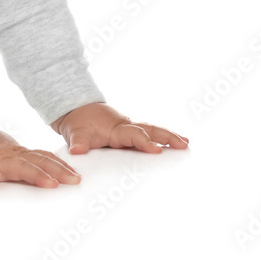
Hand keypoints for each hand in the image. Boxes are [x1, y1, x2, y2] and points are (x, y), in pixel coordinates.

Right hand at [0, 130, 81, 190]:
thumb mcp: (9, 154)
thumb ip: (26, 161)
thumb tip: (49, 172)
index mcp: (19, 154)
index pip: (44, 157)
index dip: (61, 165)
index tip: (77, 175)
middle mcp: (11, 156)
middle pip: (38, 162)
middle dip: (58, 171)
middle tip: (74, 181)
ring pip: (17, 167)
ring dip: (35, 175)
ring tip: (49, 184)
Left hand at [50, 102, 189, 154]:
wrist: (76, 109)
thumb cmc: (78, 123)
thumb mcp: (74, 132)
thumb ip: (78, 142)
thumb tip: (77, 150)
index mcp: (115, 129)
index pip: (133, 135)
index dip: (145, 142)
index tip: (157, 149)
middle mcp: (125, 127)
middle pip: (150, 130)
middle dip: (167, 137)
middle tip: (184, 144)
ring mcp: (129, 129)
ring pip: (152, 130)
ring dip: (168, 136)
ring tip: (186, 144)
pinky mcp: (130, 133)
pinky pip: (149, 133)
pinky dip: (162, 137)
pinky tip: (175, 143)